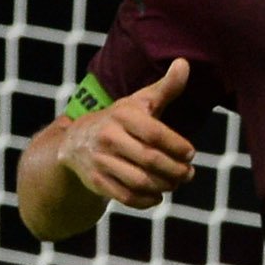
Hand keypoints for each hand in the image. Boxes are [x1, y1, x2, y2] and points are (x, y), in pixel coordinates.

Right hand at [55, 58, 197, 209]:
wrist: (74, 142)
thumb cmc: (119, 121)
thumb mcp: (139, 102)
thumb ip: (165, 88)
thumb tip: (184, 63)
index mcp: (121, 115)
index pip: (155, 133)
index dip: (178, 147)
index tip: (191, 153)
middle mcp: (107, 137)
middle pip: (150, 160)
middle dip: (176, 170)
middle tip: (188, 174)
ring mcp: (99, 160)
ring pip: (140, 181)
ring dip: (164, 186)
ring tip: (175, 183)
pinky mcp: (95, 181)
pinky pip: (126, 197)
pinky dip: (147, 201)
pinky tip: (157, 196)